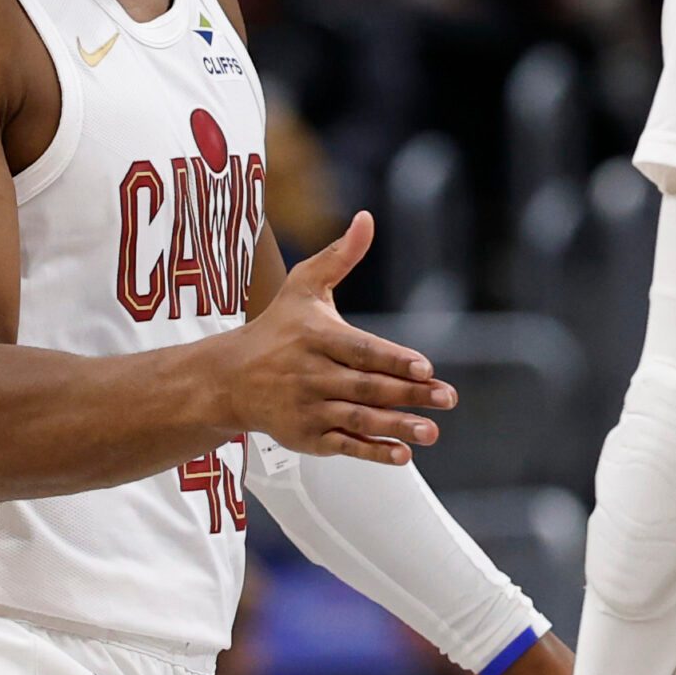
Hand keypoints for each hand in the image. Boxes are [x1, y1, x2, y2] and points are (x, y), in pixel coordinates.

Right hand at [216, 212, 455, 463]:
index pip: (360, 350)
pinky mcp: (306, 436)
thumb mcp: (303, 286)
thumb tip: (366, 218)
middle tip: (447, 398)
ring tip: (431, 432)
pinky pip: (343, 446)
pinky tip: (401, 455)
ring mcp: (308, 408)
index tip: (425, 367)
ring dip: (396, 428)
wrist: (227, 379)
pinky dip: (371, 452)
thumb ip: (340, 256)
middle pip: (366, 387)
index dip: (393, 361)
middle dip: (409, 395)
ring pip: (358, 420)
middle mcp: (311, 374)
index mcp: (315, 337)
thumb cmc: (276, 328)